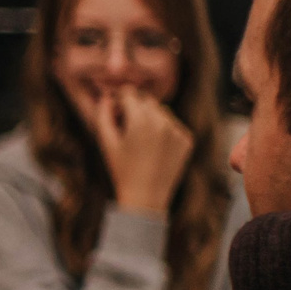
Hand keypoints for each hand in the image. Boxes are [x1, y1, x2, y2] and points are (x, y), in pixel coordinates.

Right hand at [89, 90, 192, 216]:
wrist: (146, 196)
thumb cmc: (122, 170)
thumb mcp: (106, 142)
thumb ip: (103, 114)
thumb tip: (107, 97)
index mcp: (140, 120)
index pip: (130, 93)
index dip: (119, 99)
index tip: (114, 109)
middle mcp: (162, 121)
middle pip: (147, 100)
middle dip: (135, 108)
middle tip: (125, 125)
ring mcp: (178, 130)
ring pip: (162, 112)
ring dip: (150, 118)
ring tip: (140, 140)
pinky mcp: (187, 139)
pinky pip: (173, 125)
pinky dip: (163, 131)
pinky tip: (155, 148)